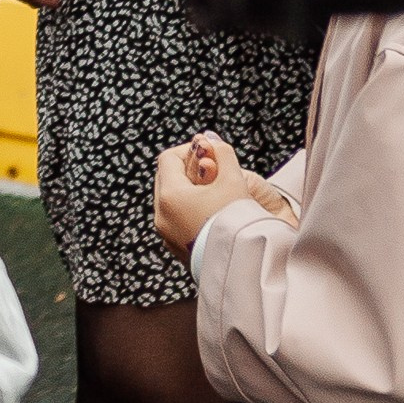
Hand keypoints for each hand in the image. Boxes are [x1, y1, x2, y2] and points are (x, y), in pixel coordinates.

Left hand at [153, 129, 292, 260]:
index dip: (188, 150)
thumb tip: (210, 138)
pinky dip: (188, 212)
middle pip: (166, 179)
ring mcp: (166, 234)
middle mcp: (161, 215)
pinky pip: (175, 221)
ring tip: (214, 195)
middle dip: (187, 170)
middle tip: (213, 171)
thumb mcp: (233, 181)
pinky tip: (211, 215)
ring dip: (188, 192)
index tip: (208, 153)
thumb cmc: (237, 222)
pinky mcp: (175, 248)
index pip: (168, 158)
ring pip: (170, 201)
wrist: (242, 264)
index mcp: (169, 195)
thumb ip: (222, 153)